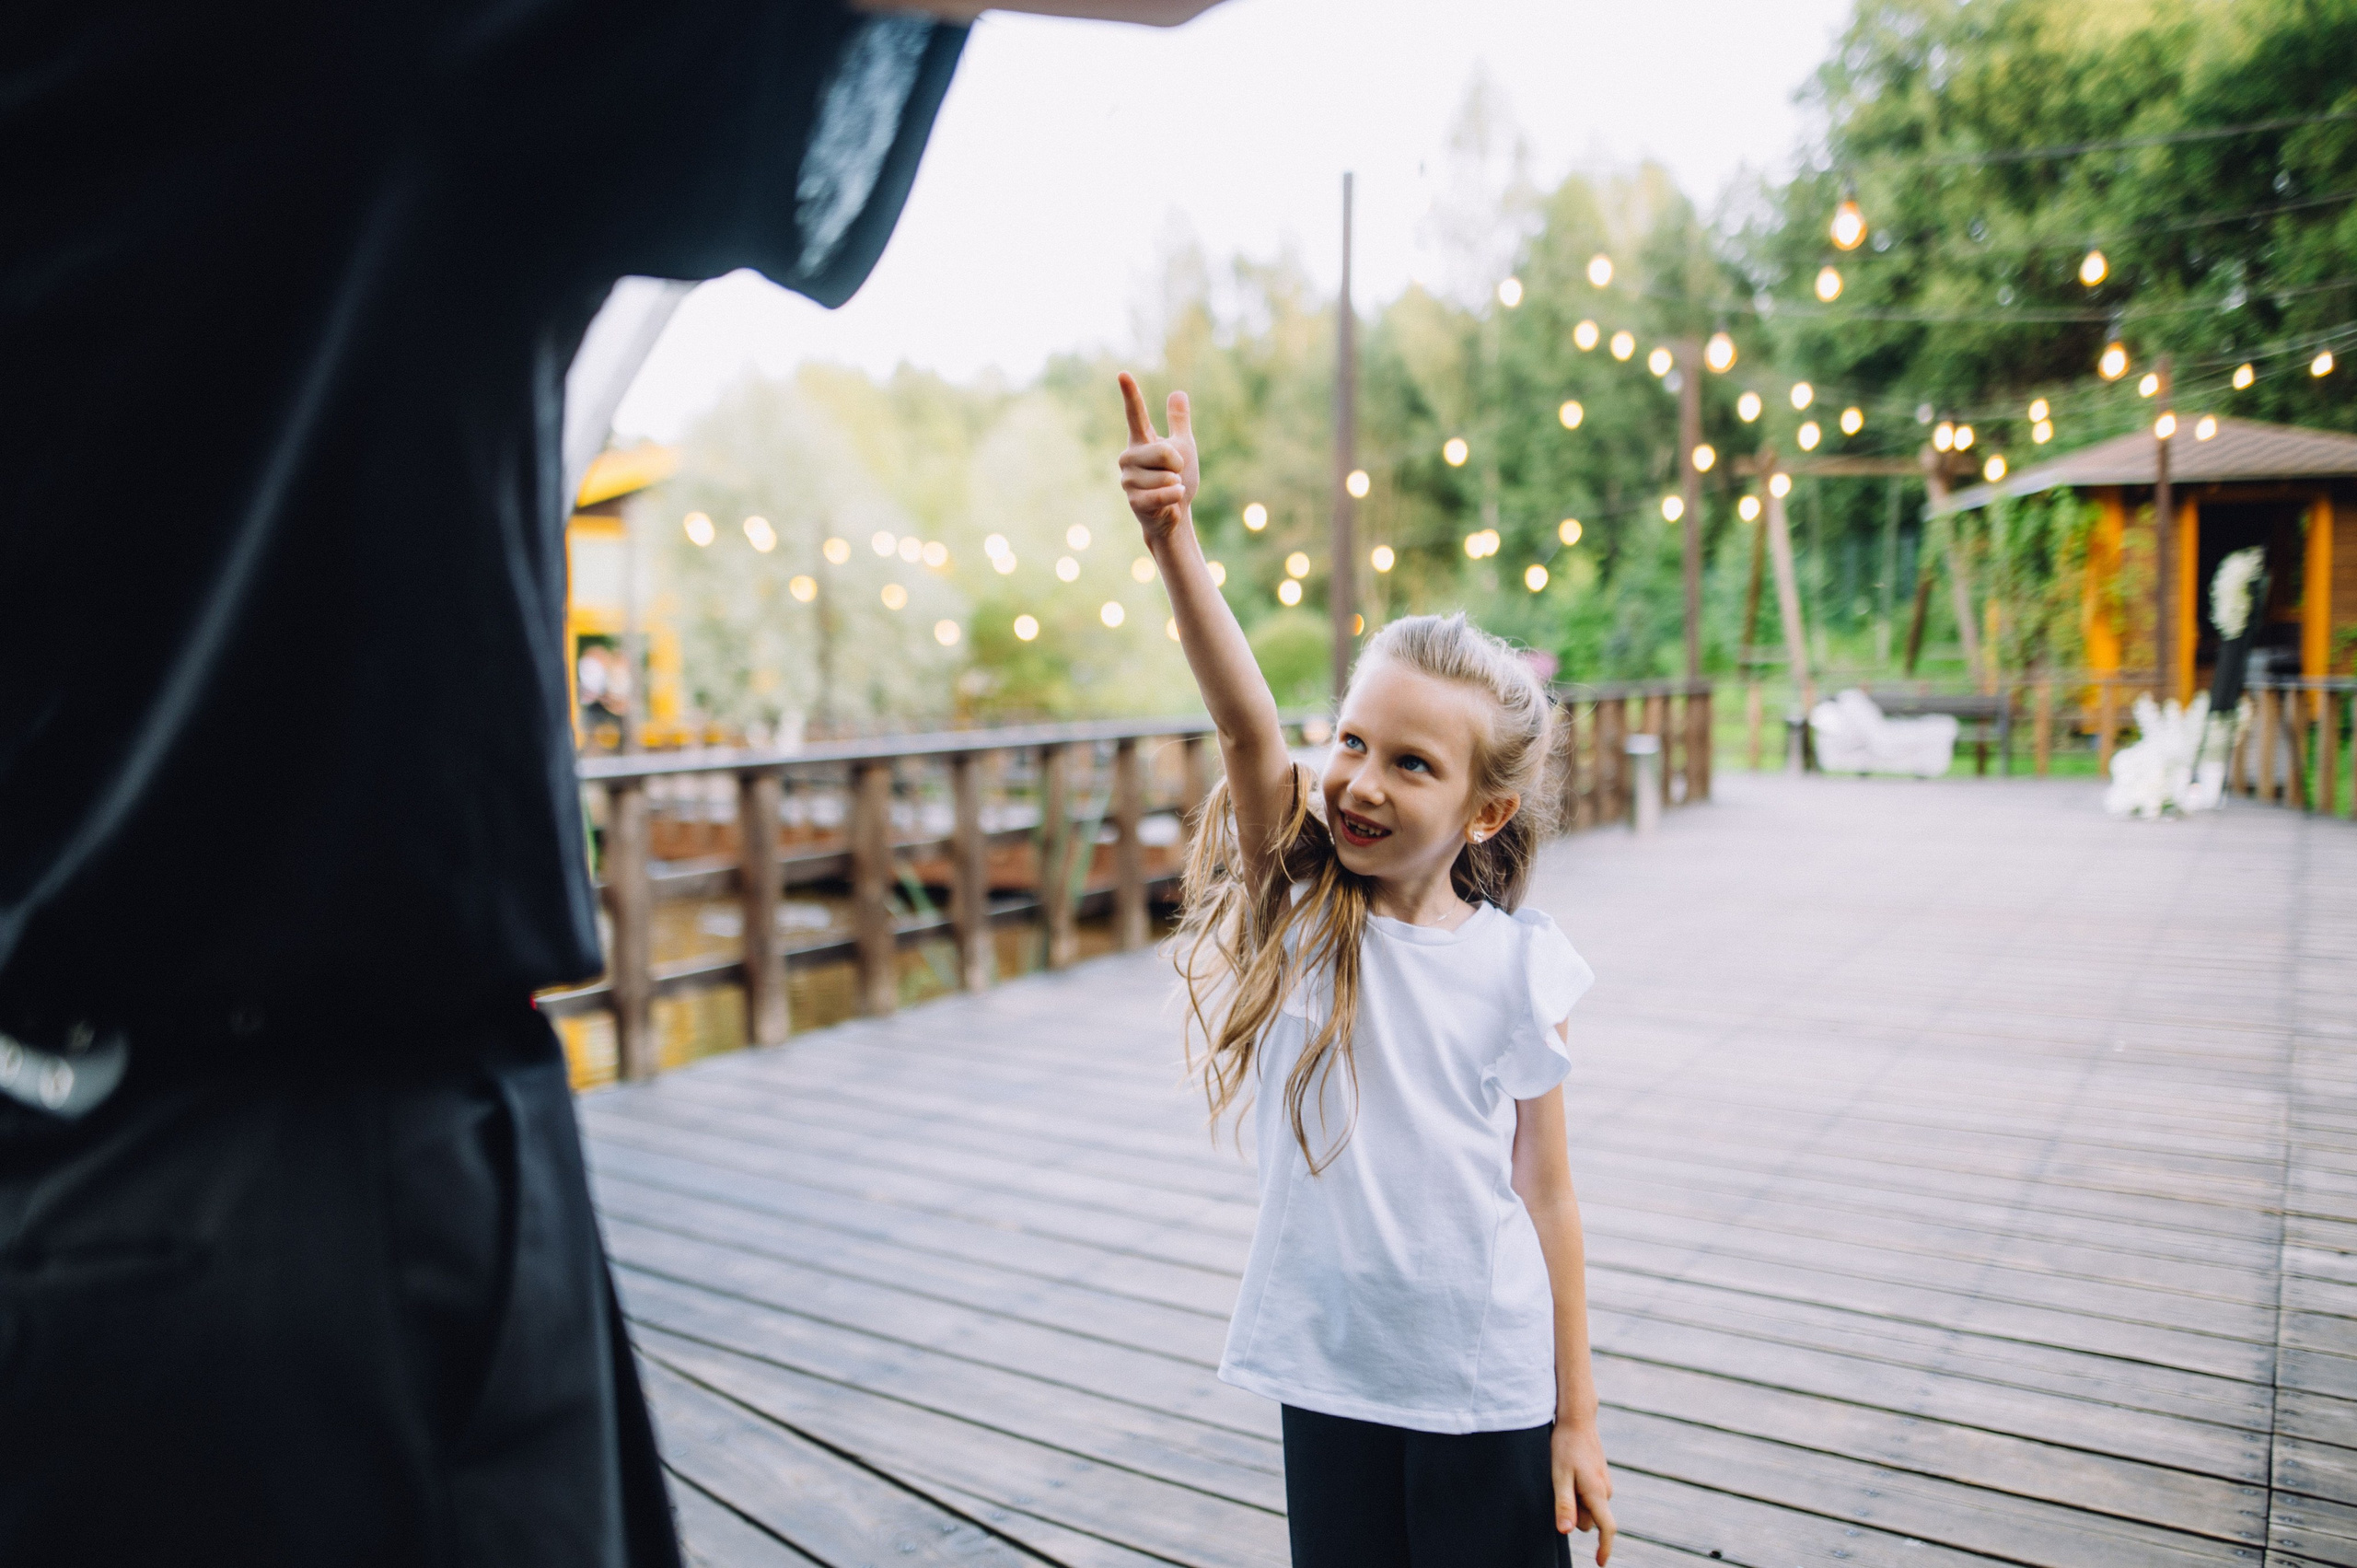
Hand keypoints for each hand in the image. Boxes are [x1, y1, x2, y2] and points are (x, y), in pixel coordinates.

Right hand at [1117, 372, 1197, 540]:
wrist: (1175, 514)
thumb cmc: (1177, 479)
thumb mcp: (1183, 447)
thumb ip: (1178, 422)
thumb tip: (1178, 392)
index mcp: (1140, 441)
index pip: (1135, 414)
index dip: (1130, 394)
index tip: (1123, 373)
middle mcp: (1128, 458)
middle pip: (1161, 450)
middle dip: (1177, 463)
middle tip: (1175, 474)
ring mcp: (1128, 480)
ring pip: (1164, 474)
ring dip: (1175, 483)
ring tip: (1170, 488)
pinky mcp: (1134, 501)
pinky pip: (1161, 493)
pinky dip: (1173, 496)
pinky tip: (1172, 500)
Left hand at [1554, 1418, 1615, 1563]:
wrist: (1577, 1419)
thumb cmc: (1565, 1446)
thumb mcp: (1559, 1476)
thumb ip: (1563, 1504)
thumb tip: (1565, 1531)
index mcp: (1597, 1493)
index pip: (1606, 1528)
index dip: (1604, 1548)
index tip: (1600, 1563)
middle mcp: (1606, 1491)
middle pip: (1589, 1520)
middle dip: (1575, 1513)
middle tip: (1562, 1485)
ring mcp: (1605, 1484)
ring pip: (1588, 1508)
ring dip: (1576, 1500)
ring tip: (1566, 1475)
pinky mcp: (1601, 1478)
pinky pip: (1589, 1496)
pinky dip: (1578, 1492)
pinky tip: (1570, 1472)